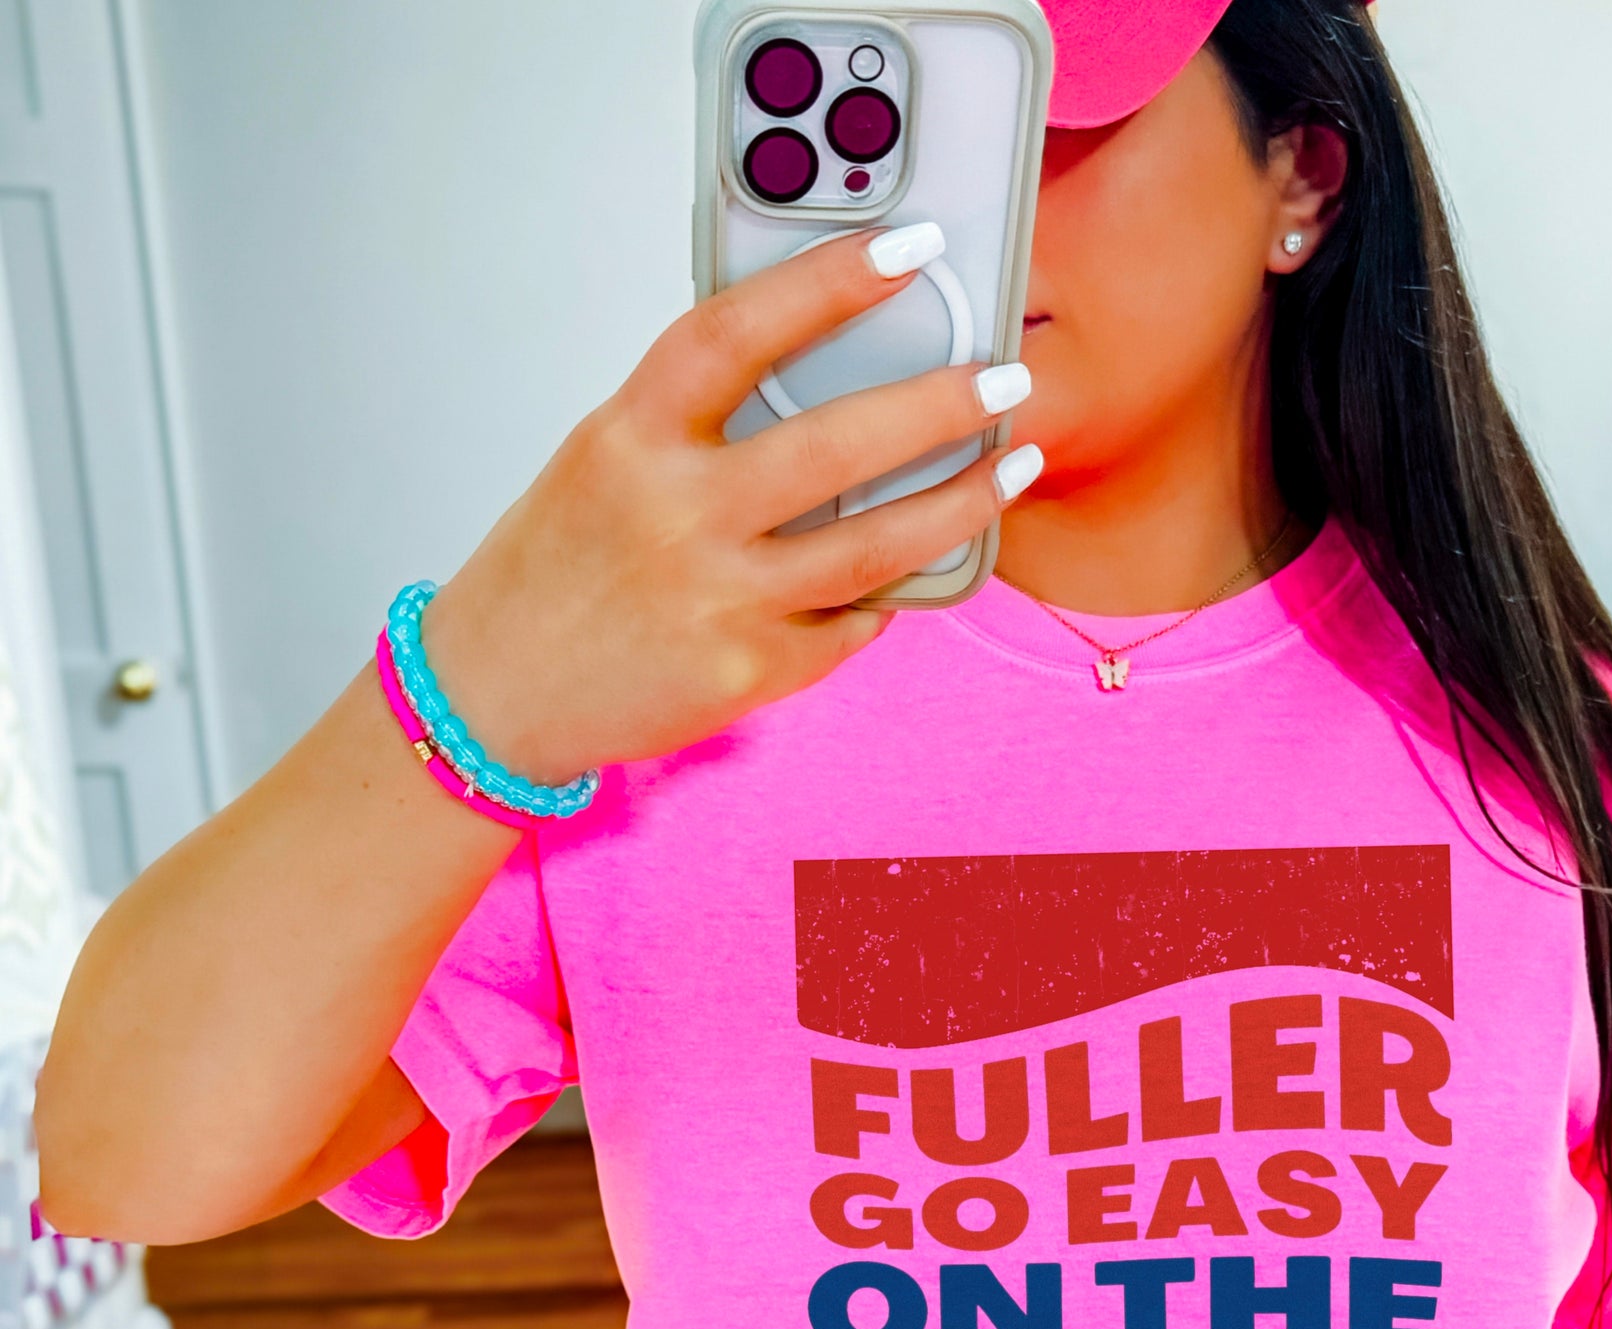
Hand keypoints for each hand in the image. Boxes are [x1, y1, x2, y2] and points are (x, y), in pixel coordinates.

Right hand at [422, 223, 1037, 782]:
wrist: (495, 694)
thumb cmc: (554, 570)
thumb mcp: (604, 462)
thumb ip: (695, 422)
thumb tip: (820, 381)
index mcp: (631, 437)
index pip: (740, 331)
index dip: (829, 280)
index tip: (909, 248)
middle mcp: (676, 514)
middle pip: (838, 443)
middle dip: (942, 403)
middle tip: (1006, 378)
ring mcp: (716, 598)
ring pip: (875, 545)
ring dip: (961, 503)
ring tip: (1012, 470)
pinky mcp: (747, 672)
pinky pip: (849, 623)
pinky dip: (883, 597)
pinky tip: (904, 576)